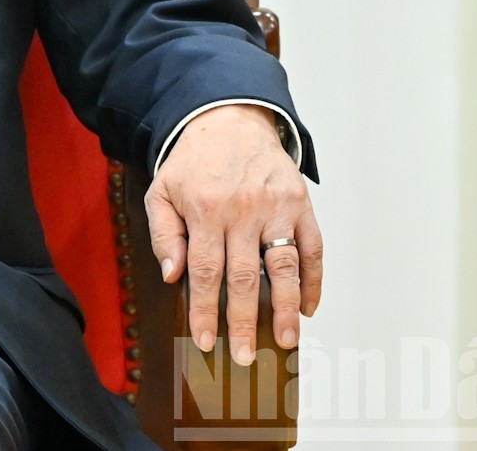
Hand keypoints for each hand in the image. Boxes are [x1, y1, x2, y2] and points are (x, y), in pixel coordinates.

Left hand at [144, 103, 321, 365]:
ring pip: (285, 267)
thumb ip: (164, 233)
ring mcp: (276, 208)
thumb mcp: (162, 190)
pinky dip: (314, 280)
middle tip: (246, 356)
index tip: (206, 340)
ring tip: (287, 341)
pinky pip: (313, 248)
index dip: (206, 310)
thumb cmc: (194, 162)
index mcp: (204, 210)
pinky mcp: (300, 204)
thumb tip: (172, 275)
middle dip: (245, 321)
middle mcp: (242, 211)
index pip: (206, 272)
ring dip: (287, 308)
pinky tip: (310, 307)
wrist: (229, 119)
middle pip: (245, 277)